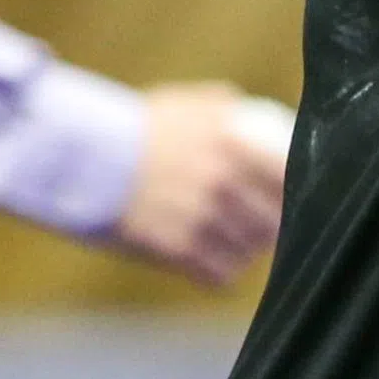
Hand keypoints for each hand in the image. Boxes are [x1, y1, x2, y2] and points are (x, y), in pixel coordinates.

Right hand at [113, 82, 286, 287]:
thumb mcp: (180, 104)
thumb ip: (219, 107)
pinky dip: (218, 273)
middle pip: (273, 221)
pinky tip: (213, 267)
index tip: (296, 200)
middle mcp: (223, 183)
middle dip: (274, 229)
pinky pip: (218, 274)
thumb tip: (244, 109)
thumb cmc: (129, 127)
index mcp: (232, 145)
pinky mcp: (177, 250)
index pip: (289, 179)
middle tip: (265, 229)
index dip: (299, 194)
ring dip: (247, 252)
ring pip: (249, 251)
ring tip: (238, 248)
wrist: (79, 158)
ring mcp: (201, 219)